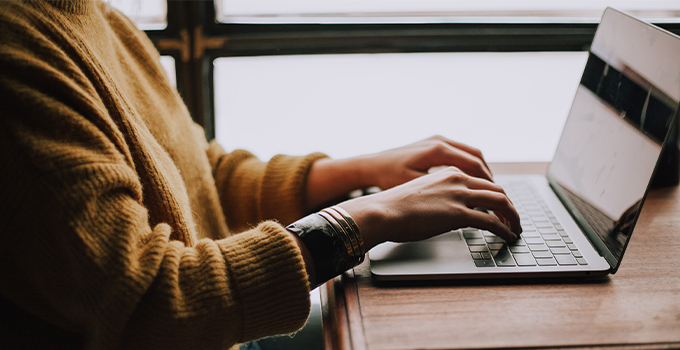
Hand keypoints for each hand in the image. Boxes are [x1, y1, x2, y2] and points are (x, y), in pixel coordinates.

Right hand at [337, 167, 520, 249]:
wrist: (382, 211)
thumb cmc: (395, 206)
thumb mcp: (422, 193)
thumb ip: (441, 196)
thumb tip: (450, 212)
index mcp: (449, 172)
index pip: (482, 181)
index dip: (496, 195)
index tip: (500, 207)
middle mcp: (457, 179)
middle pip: (497, 189)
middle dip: (509, 206)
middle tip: (513, 219)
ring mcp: (459, 195)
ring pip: (500, 202)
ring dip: (512, 217)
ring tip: (515, 229)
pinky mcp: (459, 214)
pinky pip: (492, 221)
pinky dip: (505, 229)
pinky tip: (507, 236)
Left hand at [360, 135, 492, 189]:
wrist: (371, 165)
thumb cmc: (388, 178)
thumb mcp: (415, 188)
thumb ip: (442, 193)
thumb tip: (467, 204)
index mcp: (438, 150)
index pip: (474, 166)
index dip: (488, 184)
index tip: (497, 199)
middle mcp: (440, 141)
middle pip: (477, 158)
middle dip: (489, 178)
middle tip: (498, 197)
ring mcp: (437, 140)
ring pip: (471, 154)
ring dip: (482, 171)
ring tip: (489, 190)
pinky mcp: (434, 143)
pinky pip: (461, 153)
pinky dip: (470, 166)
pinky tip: (472, 181)